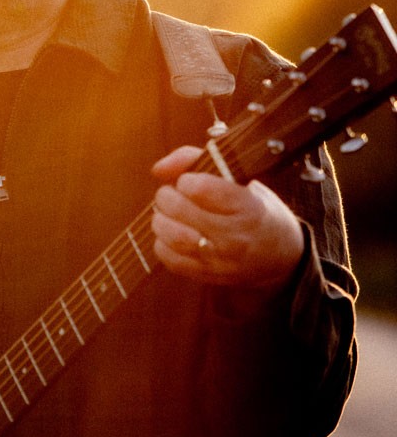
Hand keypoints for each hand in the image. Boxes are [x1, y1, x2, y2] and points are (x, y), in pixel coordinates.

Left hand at [150, 146, 304, 291]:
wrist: (280, 258)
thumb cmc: (255, 209)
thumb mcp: (241, 179)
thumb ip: (197, 161)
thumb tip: (157, 169)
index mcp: (249, 208)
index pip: (201, 188)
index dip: (186, 180)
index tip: (190, 181)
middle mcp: (235, 236)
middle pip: (180, 209)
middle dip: (167, 196)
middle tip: (171, 195)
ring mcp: (221, 260)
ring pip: (172, 236)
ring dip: (161, 219)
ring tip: (167, 213)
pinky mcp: (207, 275)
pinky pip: (170, 258)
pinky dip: (162, 243)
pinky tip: (172, 233)